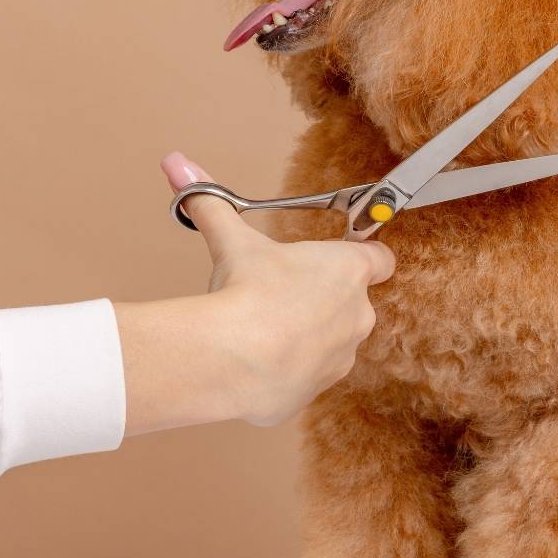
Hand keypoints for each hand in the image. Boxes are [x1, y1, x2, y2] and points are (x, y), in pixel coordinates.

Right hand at [114, 152, 394, 433]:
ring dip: (304, 338)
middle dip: (320, 300)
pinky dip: (282, 373)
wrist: (236, 359)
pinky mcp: (313, 394)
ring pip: (329, 345)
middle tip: (279, 294)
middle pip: (351, 304)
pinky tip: (251, 364)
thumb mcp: (232, 239)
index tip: (340, 257)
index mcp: (348, 271)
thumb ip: (211, 203)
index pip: (379, 259)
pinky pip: (301, 379)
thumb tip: (178, 164)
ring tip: (261, 330)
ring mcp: (339, 360)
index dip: (360, 256)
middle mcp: (357, 316)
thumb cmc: (248, 292)